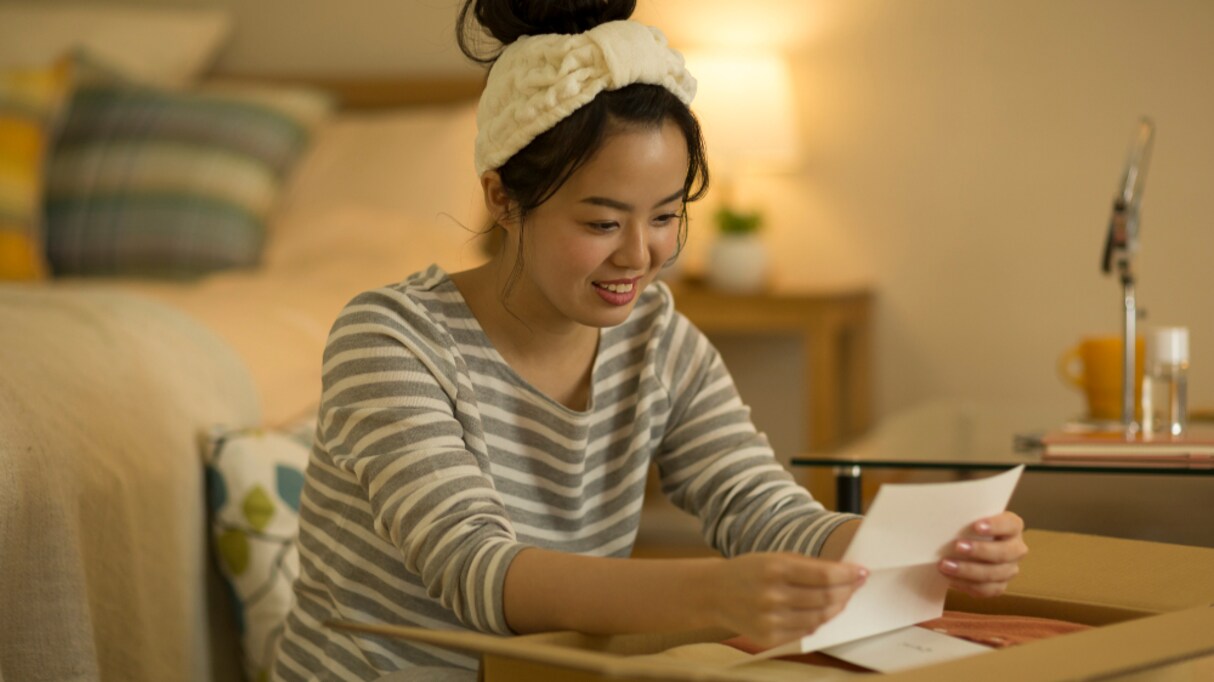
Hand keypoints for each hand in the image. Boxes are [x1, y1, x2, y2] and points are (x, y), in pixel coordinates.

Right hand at [709, 552, 867, 649]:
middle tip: (856, 584)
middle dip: (847, 591)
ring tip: (842, 597)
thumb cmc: (749, 571)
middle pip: (825, 598)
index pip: (824, 576)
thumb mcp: (775, 557)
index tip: (862, 572)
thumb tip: (845, 572)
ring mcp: (770, 620)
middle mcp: (772, 596)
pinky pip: (806, 631)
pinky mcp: (769, 637)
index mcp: (775, 569)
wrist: (715, 593)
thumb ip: (809, 565)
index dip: (848, 575)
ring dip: (836, 607)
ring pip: (819, 618)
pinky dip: (818, 621)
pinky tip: (820, 610)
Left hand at [938, 511, 1027, 597]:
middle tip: (957, 547)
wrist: (964, 545)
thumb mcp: (968, 518)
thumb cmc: (966, 526)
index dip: (995, 526)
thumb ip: (964, 517)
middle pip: (1004, 552)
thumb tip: (943, 515)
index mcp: (1012, 526)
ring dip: (968, 571)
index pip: (1010, 524)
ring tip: (945, 566)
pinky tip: (950, 579)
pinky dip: (967, 585)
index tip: (975, 526)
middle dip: (980, 551)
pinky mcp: (1000, 585)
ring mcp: (1010, 569)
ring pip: (995, 574)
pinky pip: (987, 589)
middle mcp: (1016, 548)